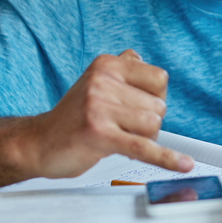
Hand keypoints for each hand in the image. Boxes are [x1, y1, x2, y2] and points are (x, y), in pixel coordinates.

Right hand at [23, 49, 193, 177]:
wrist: (37, 143)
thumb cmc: (72, 117)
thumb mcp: (95, 83)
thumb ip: (120, 68)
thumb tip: (140, 58)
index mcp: (106, 65)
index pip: (159, 79)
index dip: (154, 99)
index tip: (137, 109)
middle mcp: (102, 81)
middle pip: (158, 106)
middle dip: (147, 124)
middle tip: (121, 129)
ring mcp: (99, 106)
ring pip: (153, 126)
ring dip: (142, 140)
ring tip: (118, 139)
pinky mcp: (99, 134)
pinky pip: (142, 147)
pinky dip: (166, 158)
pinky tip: (183, 165)